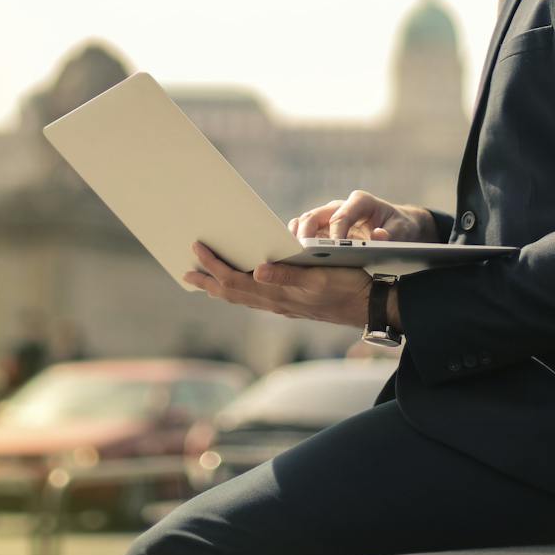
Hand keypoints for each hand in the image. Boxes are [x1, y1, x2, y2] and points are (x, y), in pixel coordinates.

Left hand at [184, 242, 370, 327]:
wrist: (369, 306)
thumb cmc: (347, 286)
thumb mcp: (318, 277)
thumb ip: (286, 276)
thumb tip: (256, 271)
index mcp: (277, 294)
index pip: (234, 280)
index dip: (213, 265)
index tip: (196, 248)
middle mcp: (275, 303)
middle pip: (231, 294)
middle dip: (207, 282)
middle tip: (185, 272)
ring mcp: (282, 306)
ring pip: (241, 299)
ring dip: (219, 289)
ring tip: (202, 281)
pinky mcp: (290, 304)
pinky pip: (254, 300)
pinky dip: (238, 293)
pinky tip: (238, 287)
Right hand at [292, 191, 436, 241]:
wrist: (396, 225)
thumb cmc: (399, 228)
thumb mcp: (402, 231)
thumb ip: (392, 235)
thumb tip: (378, 235)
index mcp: (361, 202)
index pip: (342, 215)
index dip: (335, 231)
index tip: (332, 248)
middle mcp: (341, 206)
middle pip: (316, 215)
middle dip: (306, 233)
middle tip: (301, 252)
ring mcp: (329, 216)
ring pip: (305, 221)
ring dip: (296, 237)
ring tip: (289, 255)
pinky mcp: (323, 228)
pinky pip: (304, 231)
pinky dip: (296, 242)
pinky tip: (291, 258)